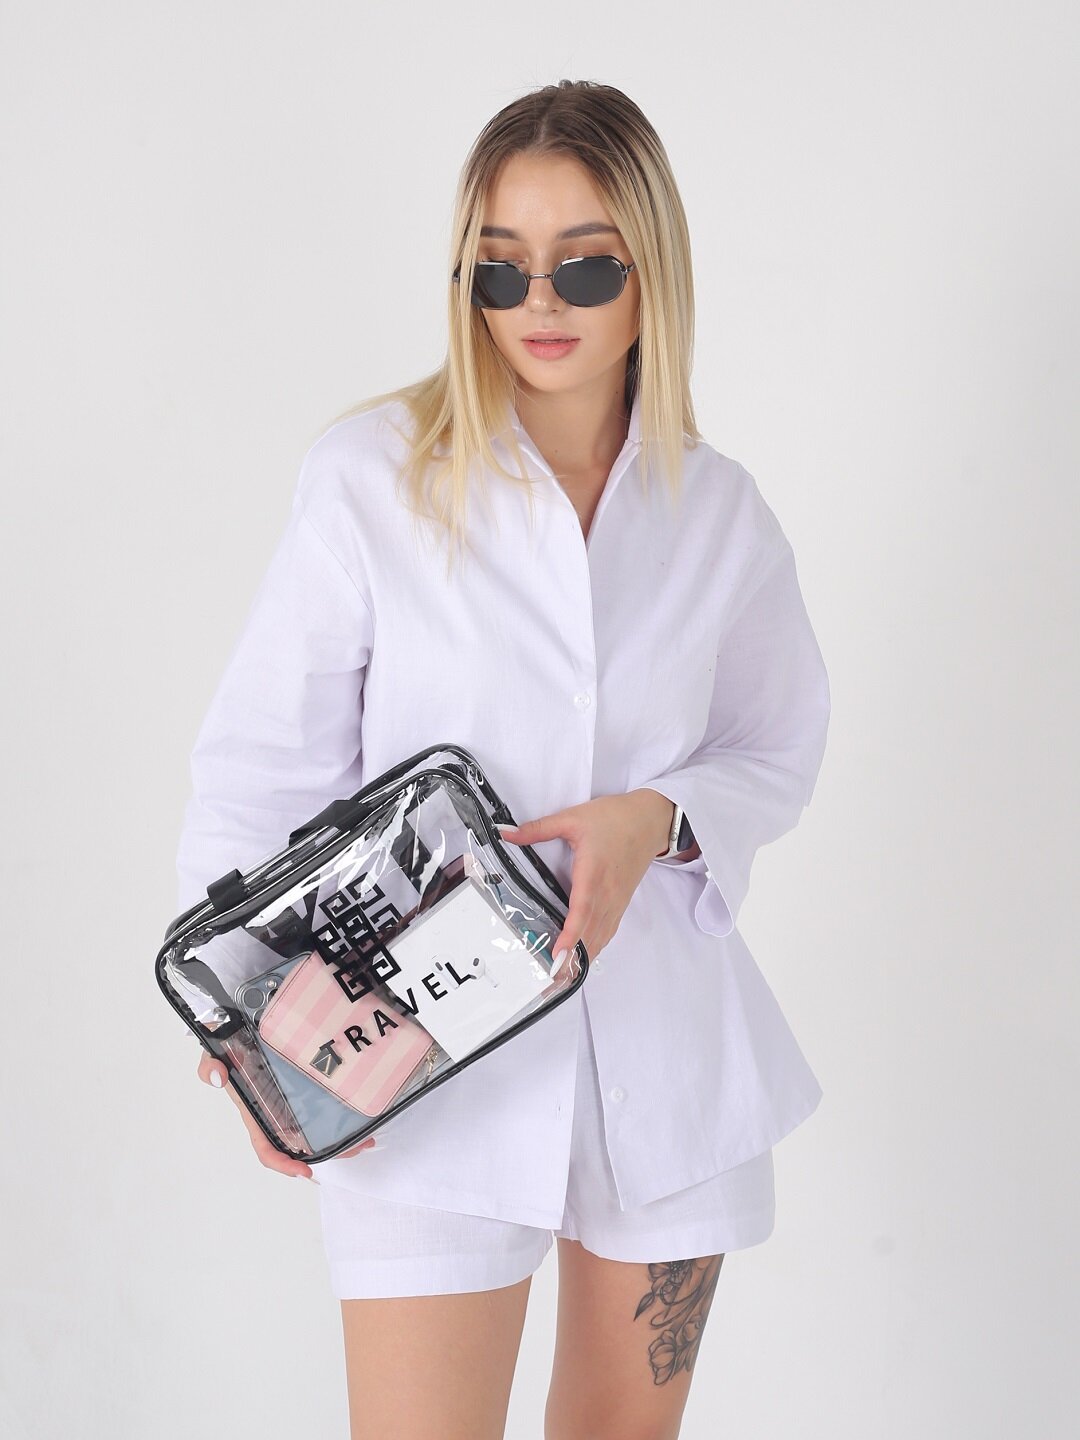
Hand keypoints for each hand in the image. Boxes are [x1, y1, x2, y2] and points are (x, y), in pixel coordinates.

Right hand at [196, 1050, 375, 1178]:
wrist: (236, 1028)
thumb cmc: (227, 1047)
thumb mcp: (213, 1054)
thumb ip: (209, 1065)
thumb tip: (217, 1076)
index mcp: (255, 1113)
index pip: (266, 1148)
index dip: (283, 1164)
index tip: (304, 1172)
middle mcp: (276, 1113)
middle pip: (302, 1145)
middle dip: (329, 1153)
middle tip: (357, 1148)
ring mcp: (292, 1102)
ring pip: (318, 1130)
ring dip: (342, 1139)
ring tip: (366, 1137)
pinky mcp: (305, 1088)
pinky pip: (323, 1108)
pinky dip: (341, 1116)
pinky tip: (359, 1114)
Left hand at [496, 789, 674, 967]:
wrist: (651, 820)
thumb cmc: (616, 818)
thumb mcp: (573, 818)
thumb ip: (538, 828)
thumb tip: (508, 834)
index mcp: (594, 872)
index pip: (581, 910)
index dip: (570, 934)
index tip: (559, 953)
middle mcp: (607, 892)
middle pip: (590, 932)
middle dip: (572, 957)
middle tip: (552, 977)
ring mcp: (616, 899)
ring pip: (600, 935)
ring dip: (583, 956)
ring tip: (564, 975)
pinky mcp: (621, 901)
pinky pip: (608, 930)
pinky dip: (596, 945)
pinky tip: (585, 956)